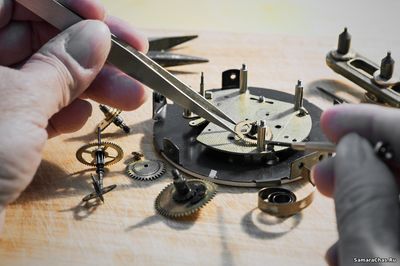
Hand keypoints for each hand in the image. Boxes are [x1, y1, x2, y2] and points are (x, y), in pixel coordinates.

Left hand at [0, 0, 147, 227]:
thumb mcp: (18, 108)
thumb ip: (61, 67)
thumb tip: (99, 34)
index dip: (62, 3)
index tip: (100, 17)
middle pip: (36, 37)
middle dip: (89, 50)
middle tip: (134, 59)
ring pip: (42, 75)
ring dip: (89, 85)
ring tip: (132, 97)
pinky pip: (35, 106)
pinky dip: (62, 111)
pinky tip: (83, 119)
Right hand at [312, 104, 399, 264]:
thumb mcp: (370, 260)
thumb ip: (363, 200)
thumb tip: (352, 150)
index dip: (372, 122)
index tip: (334, 120)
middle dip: (362, 159)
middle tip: (325, 167)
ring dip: (363, 195)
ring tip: (330, 208)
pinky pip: (398, 223)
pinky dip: (374, 224)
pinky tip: (352, 242)